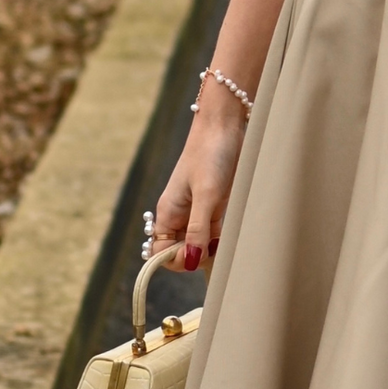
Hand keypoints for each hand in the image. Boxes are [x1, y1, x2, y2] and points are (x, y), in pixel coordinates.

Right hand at [151, 99, 247, 273]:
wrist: (225, 126)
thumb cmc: (210, 155)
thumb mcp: (206, 195)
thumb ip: (197, 230)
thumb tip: (191, 262)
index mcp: (168, 212)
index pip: (158, 252)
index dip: (174, 260)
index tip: (194, 257)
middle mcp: (179, 214)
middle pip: (178, 250)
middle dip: (193, 258)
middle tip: (212, 251)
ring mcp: (197, 210)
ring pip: (197, 243)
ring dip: (208, 250)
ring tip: (223, 245)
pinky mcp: (215, 204)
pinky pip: (213, 232)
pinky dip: (219, 240)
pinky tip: (229, 239)